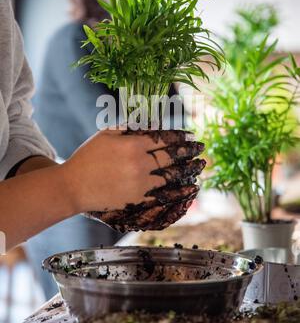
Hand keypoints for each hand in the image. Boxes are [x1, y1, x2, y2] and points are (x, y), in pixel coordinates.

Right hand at [82, 130, 205, 231]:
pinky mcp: (138, 199)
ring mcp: (140, 183)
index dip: (181, 137)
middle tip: (202, 148)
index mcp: (132, 144)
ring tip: (200, 165)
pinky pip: (164, 194)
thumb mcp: (106, 134)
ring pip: (172, 175)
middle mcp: (139, 163)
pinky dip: (180, 190)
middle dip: (190, 151)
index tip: (191, 136)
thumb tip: (152, 124)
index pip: (164, 138)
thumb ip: (130, 128)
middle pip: (172, 156)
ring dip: (189, 170)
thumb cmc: (88, 157)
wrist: (73, 186)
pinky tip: (191, 187)